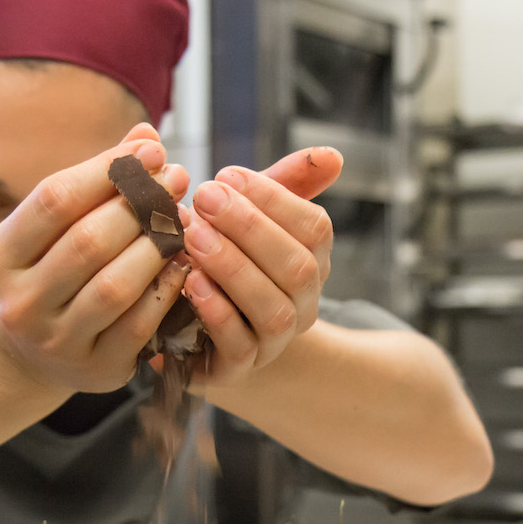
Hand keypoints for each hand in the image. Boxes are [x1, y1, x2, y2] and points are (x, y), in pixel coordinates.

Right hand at [0, 124, 191, 393]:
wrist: (37, 354)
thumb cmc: (55, 271)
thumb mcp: (59, 228)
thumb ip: (99, 181)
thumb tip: (146, 135)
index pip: (53, 200)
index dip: (106, 170)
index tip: (151, 150)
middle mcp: (20, 303)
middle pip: (87, 242)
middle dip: (139, 204)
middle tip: (177, 179)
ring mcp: (57, 341)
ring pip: (115, 286)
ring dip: (157, 246)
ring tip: (183, 217)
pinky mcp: (97, 369)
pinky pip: (140, 324)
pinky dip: (168, 288)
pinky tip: (186, 261)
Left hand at [181, 146, 340, 384]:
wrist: (188, 326)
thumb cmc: (221, 257)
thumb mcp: (248, 216)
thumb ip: (285, 184)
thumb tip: (334, 156)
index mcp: (312, 261)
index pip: (314, 228)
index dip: (274, 198)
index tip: (227, 174)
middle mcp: (303, 303)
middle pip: (297, 267)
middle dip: (250, 228)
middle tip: (205, 197)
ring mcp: (274, 341)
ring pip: (272, 310)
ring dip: (233, 268)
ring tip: (194, 236)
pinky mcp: (238, 367)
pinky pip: (239, 345)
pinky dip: (217, 312)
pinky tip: (190, 281)